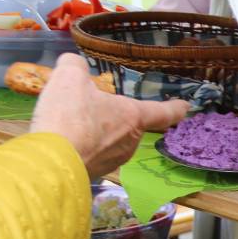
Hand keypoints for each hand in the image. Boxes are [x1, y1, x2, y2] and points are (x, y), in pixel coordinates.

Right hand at [31, 54, 187, 178]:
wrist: (51, 164)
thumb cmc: (69, 117)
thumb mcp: (69, 78)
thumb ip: (74, 66)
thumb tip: (73, 64)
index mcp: (133, 117)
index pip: (162, 112)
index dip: (174, 107)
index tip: (186, 107)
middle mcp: (130, 142)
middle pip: (127, 124)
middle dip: (113, 116)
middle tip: (90, 107)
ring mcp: (113, 161)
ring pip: (108, 140)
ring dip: (95, 131)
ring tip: (70, 123)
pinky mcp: (93, 174)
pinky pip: (91, 154)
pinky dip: (81, 145)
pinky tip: (63, 140)